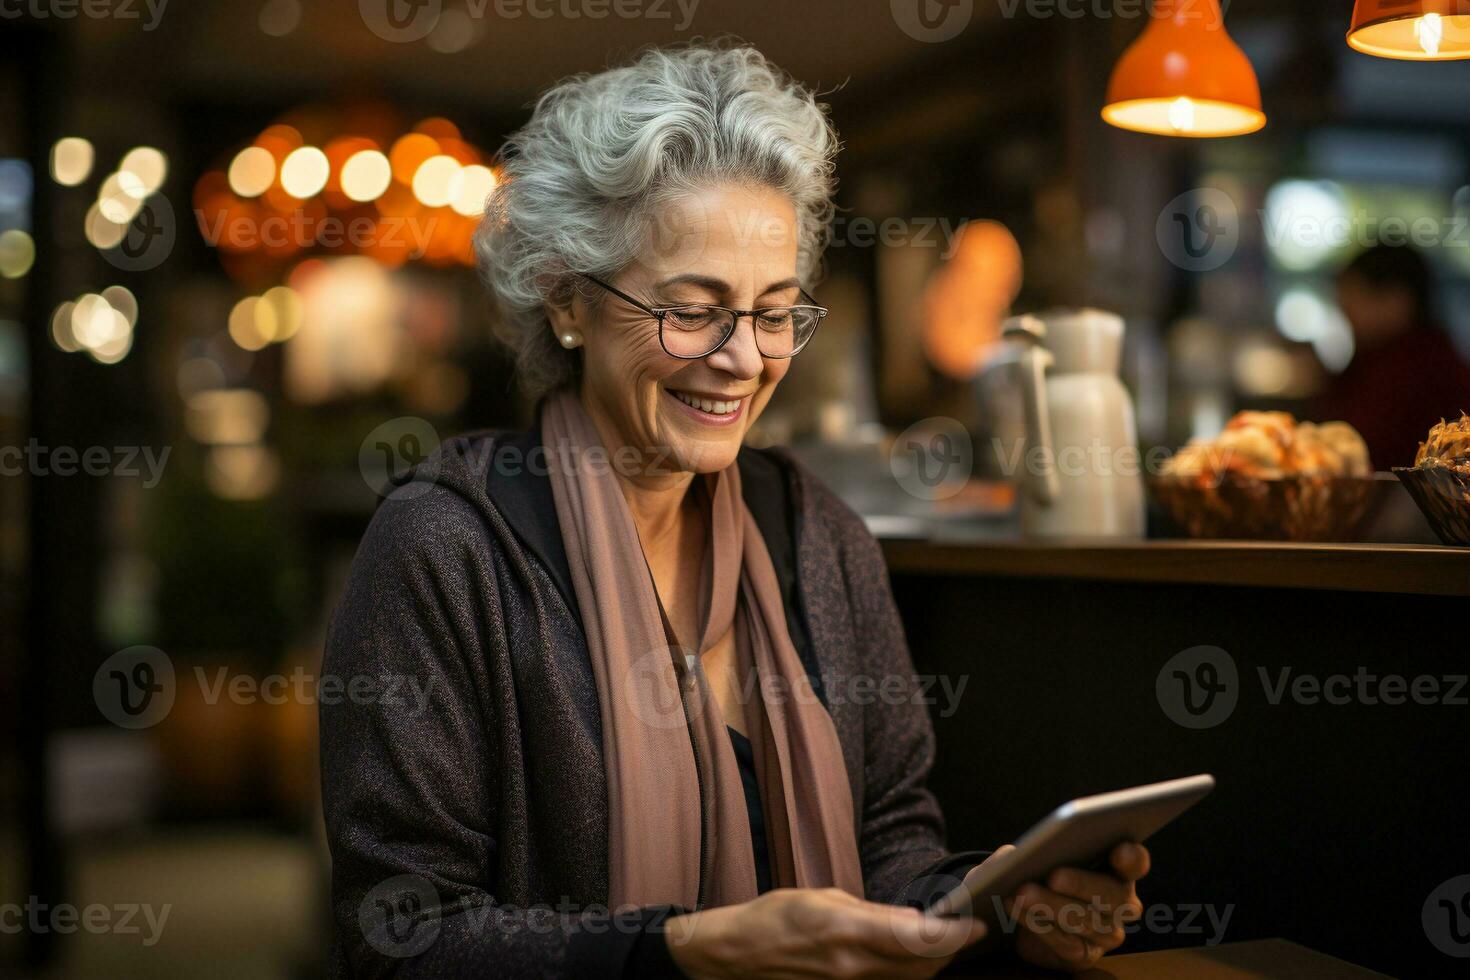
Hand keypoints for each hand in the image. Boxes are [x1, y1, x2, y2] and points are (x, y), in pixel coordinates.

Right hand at [664, 887, 987, 978]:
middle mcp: (853, 968)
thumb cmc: (776, 918)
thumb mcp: (825, 897)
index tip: (976, 924)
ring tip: (940, 943)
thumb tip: (916, 922)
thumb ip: (875, 914)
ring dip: (930, 964)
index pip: (919, 938)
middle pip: (923, 966)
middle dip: (949, 949)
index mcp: (848, 931)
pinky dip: (906, 976)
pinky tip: (908, 961)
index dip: (956, 934)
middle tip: (963, 929)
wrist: (737, 957)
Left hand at [1002, 842, 1150, 972]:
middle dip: (1083, 884)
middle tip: (1054, 876)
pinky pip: (1066, 943)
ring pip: (1088, 921)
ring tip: (1024, 892)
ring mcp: (1107, 932)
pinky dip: (1039, 925)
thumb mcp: (1034, 856)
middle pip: (1114, 895)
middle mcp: (1121, 903)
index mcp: (1118, 869)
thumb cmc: (1040, 874)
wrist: (1024, 915)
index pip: (1135, 863)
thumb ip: (1029, 850)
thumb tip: (1013, 853)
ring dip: (1053, 906)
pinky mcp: (1084, 955)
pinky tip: (1018, 909)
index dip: (1131, 857)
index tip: (1119, 850)